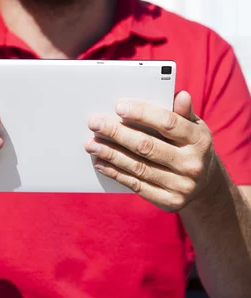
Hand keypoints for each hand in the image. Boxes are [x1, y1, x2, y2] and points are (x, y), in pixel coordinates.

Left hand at [85, 91, 216, 211]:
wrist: (206, 186)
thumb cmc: (191, 145)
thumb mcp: (194, 126)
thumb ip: (183, 112)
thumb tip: (181, 95)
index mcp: (199, 140)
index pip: (168, 123)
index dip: (142, 114)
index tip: (119, 107)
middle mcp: (192, 165)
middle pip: (147, 146)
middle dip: (117, 133)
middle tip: (95, 123)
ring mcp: (181, 186)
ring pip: (138, 167)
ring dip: (111, 154)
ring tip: (91, 143)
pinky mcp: (169, 202)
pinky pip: (137, 185)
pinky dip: (116, 173)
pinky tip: (101, 162)